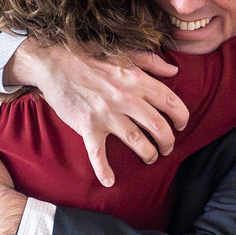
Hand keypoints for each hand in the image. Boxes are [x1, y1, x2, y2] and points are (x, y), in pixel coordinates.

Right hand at [6, 39, 189, 186]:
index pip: (170, 101)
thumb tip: (174, 72)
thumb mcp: (123, 53)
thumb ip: (150, 62)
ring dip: (148, 153)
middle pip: (158, 126)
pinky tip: (109, 181)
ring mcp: (106, 114)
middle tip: (167, 147)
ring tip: (151, 157)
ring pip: (137, 141)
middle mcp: (125, 98)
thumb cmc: (89, 56)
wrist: (54, 63)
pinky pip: (98, 153)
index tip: (181, 125)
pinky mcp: (87, 126)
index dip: (181, 116)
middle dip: (168, 141)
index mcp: (136, 79)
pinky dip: (103, 170)